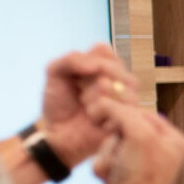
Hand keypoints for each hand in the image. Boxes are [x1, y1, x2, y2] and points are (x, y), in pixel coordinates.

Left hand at [38, 44, 139, 162]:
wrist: (56, 133)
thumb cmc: (59, 103)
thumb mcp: (54, 73)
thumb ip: (70, 59)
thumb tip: (96, 64)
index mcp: (105, 65)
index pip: (103, 50)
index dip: (86, 62)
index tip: (74, 76)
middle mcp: (120, 79)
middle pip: (113, 67)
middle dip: (89, 80)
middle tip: (79, 94)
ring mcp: (126, 99)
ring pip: (118, 86)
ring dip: (95, 96)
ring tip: (86, 107)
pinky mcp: (128, 118)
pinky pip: (119, 107)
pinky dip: (100, 111)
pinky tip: (92, 118)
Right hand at [93, 98, 183, 183]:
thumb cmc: (139, 176)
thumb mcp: (137, 134)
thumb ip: (123, 111)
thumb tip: (104, 102)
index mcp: (175, 140)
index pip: (142, 112)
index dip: (123, 115)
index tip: (107, 118)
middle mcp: (163, 151)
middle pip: (124, 127)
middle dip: (115, 140)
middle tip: (118, 152)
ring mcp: (143, 163)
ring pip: (112, 142)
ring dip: (107, 154)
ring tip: (115, 170)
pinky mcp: (125, 174)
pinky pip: (106, 158)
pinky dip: (103, 166)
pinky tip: (109, 180)